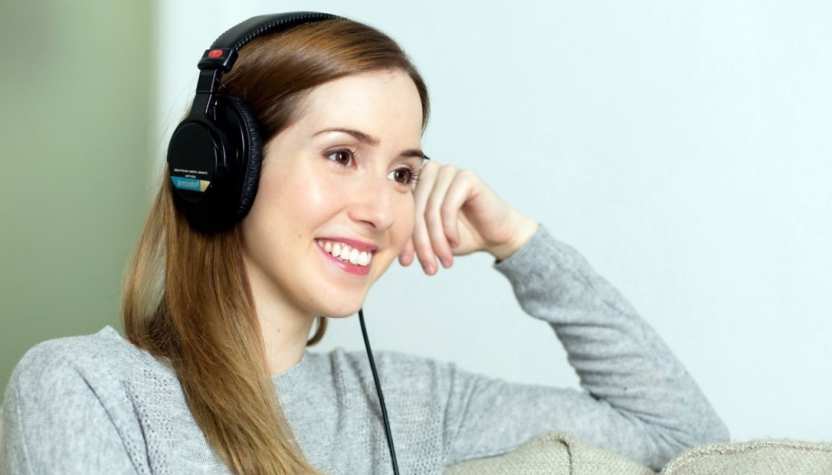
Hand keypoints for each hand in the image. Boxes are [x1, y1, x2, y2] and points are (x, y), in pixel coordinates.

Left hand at [398, 159, 538, 274]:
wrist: (497, 235)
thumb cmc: (462, 235)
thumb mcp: (430, 238)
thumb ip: (409, 235)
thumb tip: (383, 245)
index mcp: (417, 182)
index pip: (403, 211)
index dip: (404, 239)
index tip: (406, 263)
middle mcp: (431, 172)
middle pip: (415, 210)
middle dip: (421, 243)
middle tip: (429, 267)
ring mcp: (449, 171)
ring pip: (430, 210)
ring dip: (436, 240)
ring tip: (444, 260)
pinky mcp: (466, 177)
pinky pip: (448, 206)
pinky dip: (449, 228)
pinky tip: (455, 242)